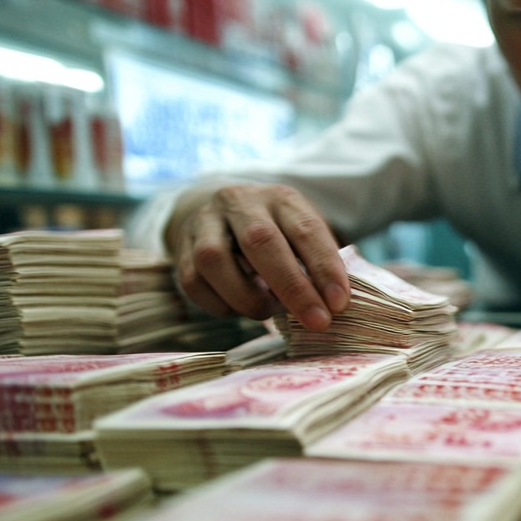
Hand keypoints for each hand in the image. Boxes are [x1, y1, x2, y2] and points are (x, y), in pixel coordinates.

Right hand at [166, 183, 349, 330]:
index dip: (324, 268)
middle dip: (292, 288)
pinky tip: (238, 308)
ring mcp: (205, 223)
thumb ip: (317, 263)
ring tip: (267, 312)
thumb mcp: (302, 235)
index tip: (339, 304)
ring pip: (214, 260)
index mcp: (280, 198)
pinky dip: (220, 304)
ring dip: (246, 297)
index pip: (305, 229)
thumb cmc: (276, 233)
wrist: (220, 213)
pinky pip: (194, 282)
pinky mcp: (181, 249)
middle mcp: (239, 203)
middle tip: (316, 322)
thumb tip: (335, 304)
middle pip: (261, 241)